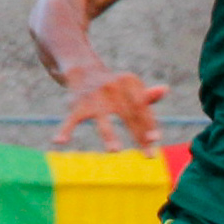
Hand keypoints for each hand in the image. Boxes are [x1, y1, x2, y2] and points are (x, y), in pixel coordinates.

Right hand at [54, 65, 168, 151]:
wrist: (82, 67)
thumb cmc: (114, 85)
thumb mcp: (131, 87)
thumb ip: (147, 96)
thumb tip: (165, 90)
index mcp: (130, 83)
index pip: (142, 107)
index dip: (149, 124)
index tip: (156, 140)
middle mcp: (113, 89)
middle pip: (129, 116)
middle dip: (139, 136)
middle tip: (149, 155)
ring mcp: (94, 98)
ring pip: (103, 120)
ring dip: (109, 135)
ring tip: (115, 151)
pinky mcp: (77, 105)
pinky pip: (71, 120)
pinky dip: (64, 130)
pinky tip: (59, 142)